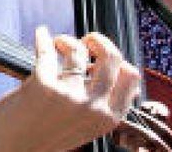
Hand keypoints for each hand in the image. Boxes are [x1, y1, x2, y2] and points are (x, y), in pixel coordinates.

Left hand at [0, 27, 139, 151]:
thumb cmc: (41, 137)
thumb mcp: (80, 126)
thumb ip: (94, 103)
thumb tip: (101, 67)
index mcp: (107, 119)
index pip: (131, 77)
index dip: (117, 60)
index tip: (101, 54)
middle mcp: (93, 108)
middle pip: (112, 57)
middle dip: (99, 41)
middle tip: (85, 41)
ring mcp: (69, 96)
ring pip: (79, 50)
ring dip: (67, 40)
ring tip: (57, 44)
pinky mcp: (42, 85)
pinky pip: (48, 49)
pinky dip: (43, 37)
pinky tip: (40, 34)